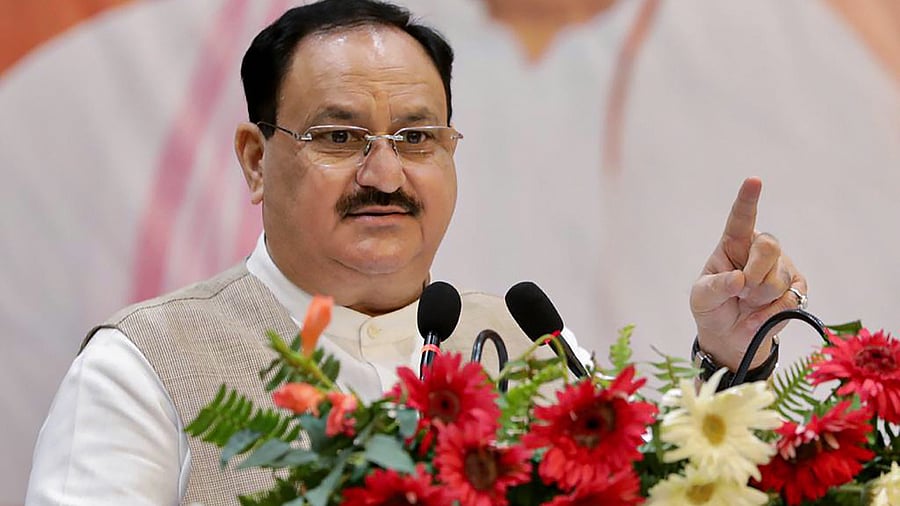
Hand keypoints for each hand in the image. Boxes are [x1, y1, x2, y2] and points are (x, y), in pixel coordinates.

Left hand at [690, 177, 806, 370]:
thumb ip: (716, 287)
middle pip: (769, 246)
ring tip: (747, 303)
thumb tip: (739, 280)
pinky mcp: (796, 288)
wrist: (730, 335)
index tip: (754, 180)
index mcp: (733, 243)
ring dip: (759, 298)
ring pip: (778, 277)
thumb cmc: (712, 307)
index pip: (741, 217)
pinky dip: (771, 313)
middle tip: (741, 291)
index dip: (748, 199)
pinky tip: (760, 316)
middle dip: (754, 273)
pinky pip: (791, 298)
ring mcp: (780, 268)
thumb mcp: (702, 297)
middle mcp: (759, 250)